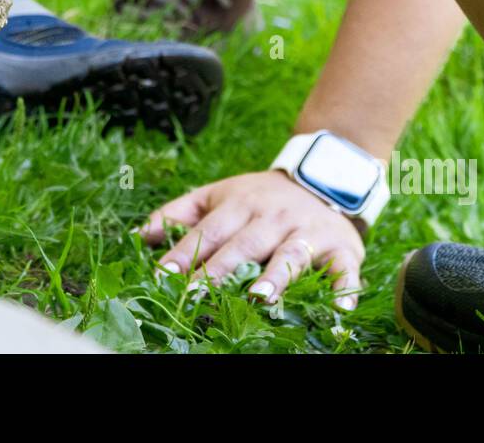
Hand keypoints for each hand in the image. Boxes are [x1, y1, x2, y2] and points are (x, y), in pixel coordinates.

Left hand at [137, 170, 364, 309]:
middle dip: (220, 270)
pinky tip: (340, 306)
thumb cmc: (259, 197)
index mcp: (240, 204)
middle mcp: (273, 217)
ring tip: (259, 297)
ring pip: (290, 255)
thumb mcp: (218, 195)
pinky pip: (344, 269)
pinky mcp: (341, 248)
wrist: (324, 176)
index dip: (185, 252)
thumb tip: (138, 236)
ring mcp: (308, 232)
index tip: (162, 275)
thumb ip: (179, 214)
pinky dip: (345, 287)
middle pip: (244, 244)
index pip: (209, 230)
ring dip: (275, 276)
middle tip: (197, 294)